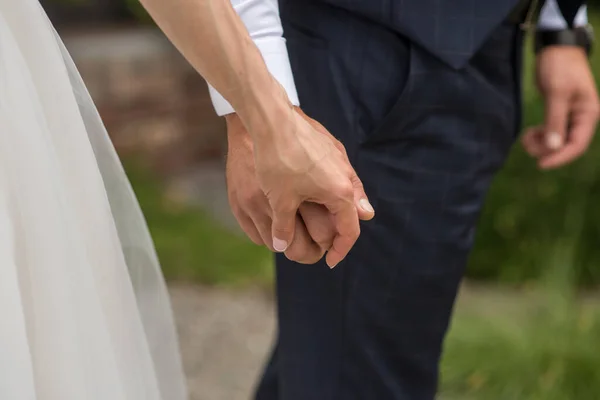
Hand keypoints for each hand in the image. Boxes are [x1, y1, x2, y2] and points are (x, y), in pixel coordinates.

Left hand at [250, 105, 373, 267]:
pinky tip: (316, 192)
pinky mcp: (330, 148)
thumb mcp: (279, 200)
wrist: (273, 120)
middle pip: (351, 212)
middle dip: (340, 231)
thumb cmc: (278, 161)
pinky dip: (331, 191)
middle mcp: (346, 176)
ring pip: (346, 192)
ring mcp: (340, 159)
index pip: (349, 231)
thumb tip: (281, 246)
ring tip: (325, 221)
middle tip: (327, 244)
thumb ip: (284, 227)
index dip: (339, 250)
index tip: (329, 261)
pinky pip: (338, 176)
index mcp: (340, 193)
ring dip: (337, 210)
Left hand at [522, 47, 599, 168]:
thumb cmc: (560, 66)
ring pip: (556, 141)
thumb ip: (555, 120)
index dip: (560, 157)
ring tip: (526, 136)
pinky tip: (530, 133)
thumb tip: (553, 147)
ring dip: (541, 144)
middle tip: (527, 142)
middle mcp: (582, 118)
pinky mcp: (558, 113)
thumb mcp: (556, 93)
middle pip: (566, 146)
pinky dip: (540, 136)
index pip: (577, 145)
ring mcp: (570, 117)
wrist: (555, 47)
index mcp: (588, 114)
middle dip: (547, 149)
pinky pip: (550, 133)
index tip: (541, 164)